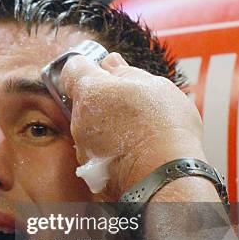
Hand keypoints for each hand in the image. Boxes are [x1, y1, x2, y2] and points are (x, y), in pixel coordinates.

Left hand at [61, 52, 205, 198]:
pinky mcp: (90, 166)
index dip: (87, 65)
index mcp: (91, 91)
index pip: (73, 68)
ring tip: (136, 129)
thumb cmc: (163, 129)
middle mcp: (79, 118)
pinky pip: (96, 148)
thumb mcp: (154, 86)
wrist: (165, 176)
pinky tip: (132, 148)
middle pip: (84, 99)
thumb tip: (111, 63)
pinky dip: (109, 146)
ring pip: (90, 125)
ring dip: (106, 123)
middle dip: (103, 97)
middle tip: (131, 102)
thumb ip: (126, 72)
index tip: (101, 68)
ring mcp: (82, 145)